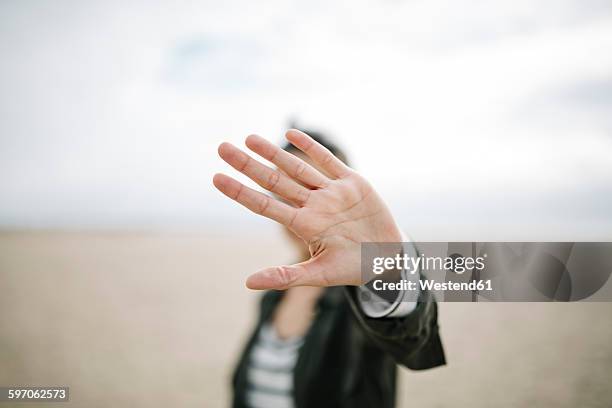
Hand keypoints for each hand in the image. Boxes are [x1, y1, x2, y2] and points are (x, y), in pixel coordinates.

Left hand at [213, 129, 401, 289]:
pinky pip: (328, 161)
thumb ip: (285, 277)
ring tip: (248, 138)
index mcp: (303, 225)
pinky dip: (311, 147)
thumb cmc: (352, 269)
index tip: (216, 178)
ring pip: (296, 168)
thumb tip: (248, 283)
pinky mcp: (351, 183)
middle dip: (248, 165)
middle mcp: (312, 205)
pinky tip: (291, 134)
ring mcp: (331, 193)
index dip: (240, 192)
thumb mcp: (319, 274)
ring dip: (273, 153)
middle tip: (221, 148)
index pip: (264, 205)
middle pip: (274, 181)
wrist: (387, 259)